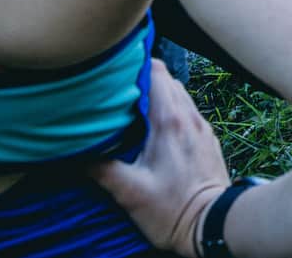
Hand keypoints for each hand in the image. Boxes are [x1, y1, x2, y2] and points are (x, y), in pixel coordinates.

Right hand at [90, 61, 230, 257]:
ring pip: (179, 95)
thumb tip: (77, 153)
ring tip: (133, 110)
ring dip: (158, 96)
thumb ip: (102, 168)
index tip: (115, 73)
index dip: (136, 66)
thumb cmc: (173, 209)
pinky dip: (171, 110)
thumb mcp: (130, 192)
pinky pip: (188, 112)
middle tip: (117, 93)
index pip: (157, 73)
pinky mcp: (208, 139)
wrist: (214, 224)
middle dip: (142, 80)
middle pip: (167, 80)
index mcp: (169, 121)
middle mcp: (189, 117)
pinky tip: (155, 129)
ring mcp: (202, 126)